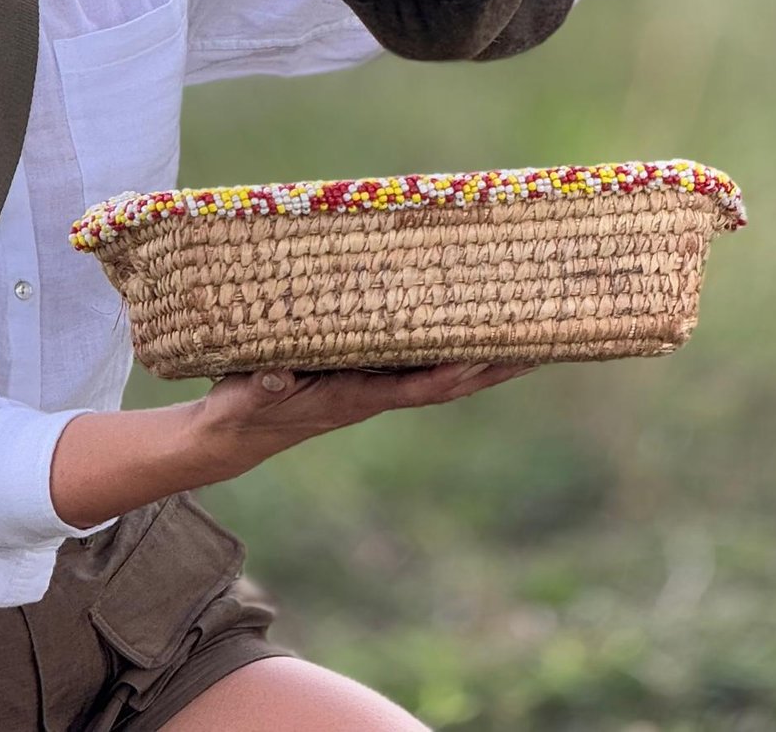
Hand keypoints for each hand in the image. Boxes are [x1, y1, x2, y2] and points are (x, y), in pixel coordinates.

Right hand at [187, 361, 533, 484]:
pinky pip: (420, 366)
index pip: (411, 389)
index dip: (446, 377)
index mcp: (351, 399)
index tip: (480, 362)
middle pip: (445, 385)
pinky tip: (473, 339)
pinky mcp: (365, 379)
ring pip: (441, 377)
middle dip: (490, 369)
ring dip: (485, 363)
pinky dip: (453, 354)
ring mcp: (373, 389)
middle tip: (540, 348)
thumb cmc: (240, 411)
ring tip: (530, 341)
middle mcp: (373, 395)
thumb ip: (260, 384)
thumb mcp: (244, 395)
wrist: (235, 435)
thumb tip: (274, 375)